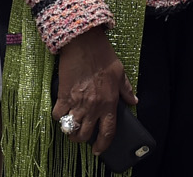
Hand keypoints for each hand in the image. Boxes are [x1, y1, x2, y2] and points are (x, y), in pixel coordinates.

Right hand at [54, 26, 135, 154]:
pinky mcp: (63, 94)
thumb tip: (134, 100)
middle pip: (85, 134)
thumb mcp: (120, 72)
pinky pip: (58, 114)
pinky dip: (58, 116)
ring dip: (69, 130)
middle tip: (80, 137)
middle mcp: (93, 107)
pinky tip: (60, 113)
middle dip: (81, 140)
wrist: (83, 42)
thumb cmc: (102, 55)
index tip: (99, 150)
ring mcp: (77, 102)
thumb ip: (127, 90)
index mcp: (109, 103)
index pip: (107, 132)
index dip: (103, 145)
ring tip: (69, 127)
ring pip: (71, 127)